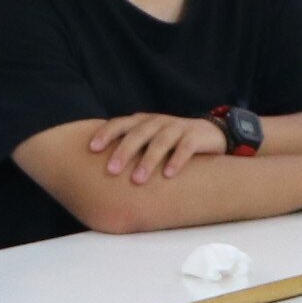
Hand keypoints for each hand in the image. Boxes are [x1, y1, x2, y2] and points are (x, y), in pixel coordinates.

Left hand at [75, 112, 222, 184]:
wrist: (209, 133)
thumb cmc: (170, 142)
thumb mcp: (148, 140)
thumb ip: (129, 147)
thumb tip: (97, 169)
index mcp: (142, 122)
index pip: (120, 124)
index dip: (106, 133)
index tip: (92, 149)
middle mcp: (158, 122)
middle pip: (138, 134)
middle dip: (123, 151)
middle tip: (111, 171)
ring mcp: (177, 127)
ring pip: (160, 141)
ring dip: (148, 160)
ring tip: (137, 180)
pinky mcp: (196, 136)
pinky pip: (185, 147)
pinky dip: (177, 160)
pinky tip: (168, 175)